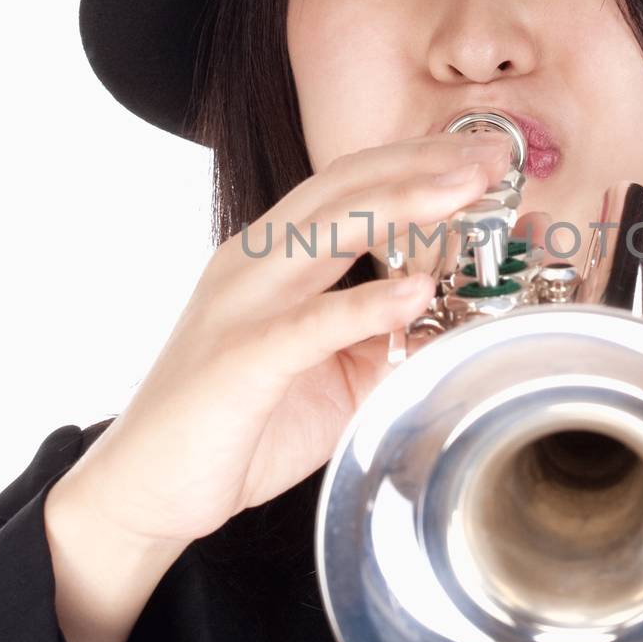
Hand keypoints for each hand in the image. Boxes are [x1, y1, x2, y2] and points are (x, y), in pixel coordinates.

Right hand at [52, 132, 513, 547]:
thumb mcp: (334, 375)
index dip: (418, 161)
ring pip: (325, 233)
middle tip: (495, 154)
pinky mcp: (238, 359)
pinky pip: (308, 324)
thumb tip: (462, 322)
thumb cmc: (241, 424)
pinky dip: (365, 305)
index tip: (485, 156)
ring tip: (467, 188)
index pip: (351, 184)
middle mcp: (254, 263)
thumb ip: (389, 341)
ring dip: (402, 205)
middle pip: (345, 188)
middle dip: (424, 165)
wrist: (147, 486)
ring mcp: (242, 305)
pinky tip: (416, 292)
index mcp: (274, 257)